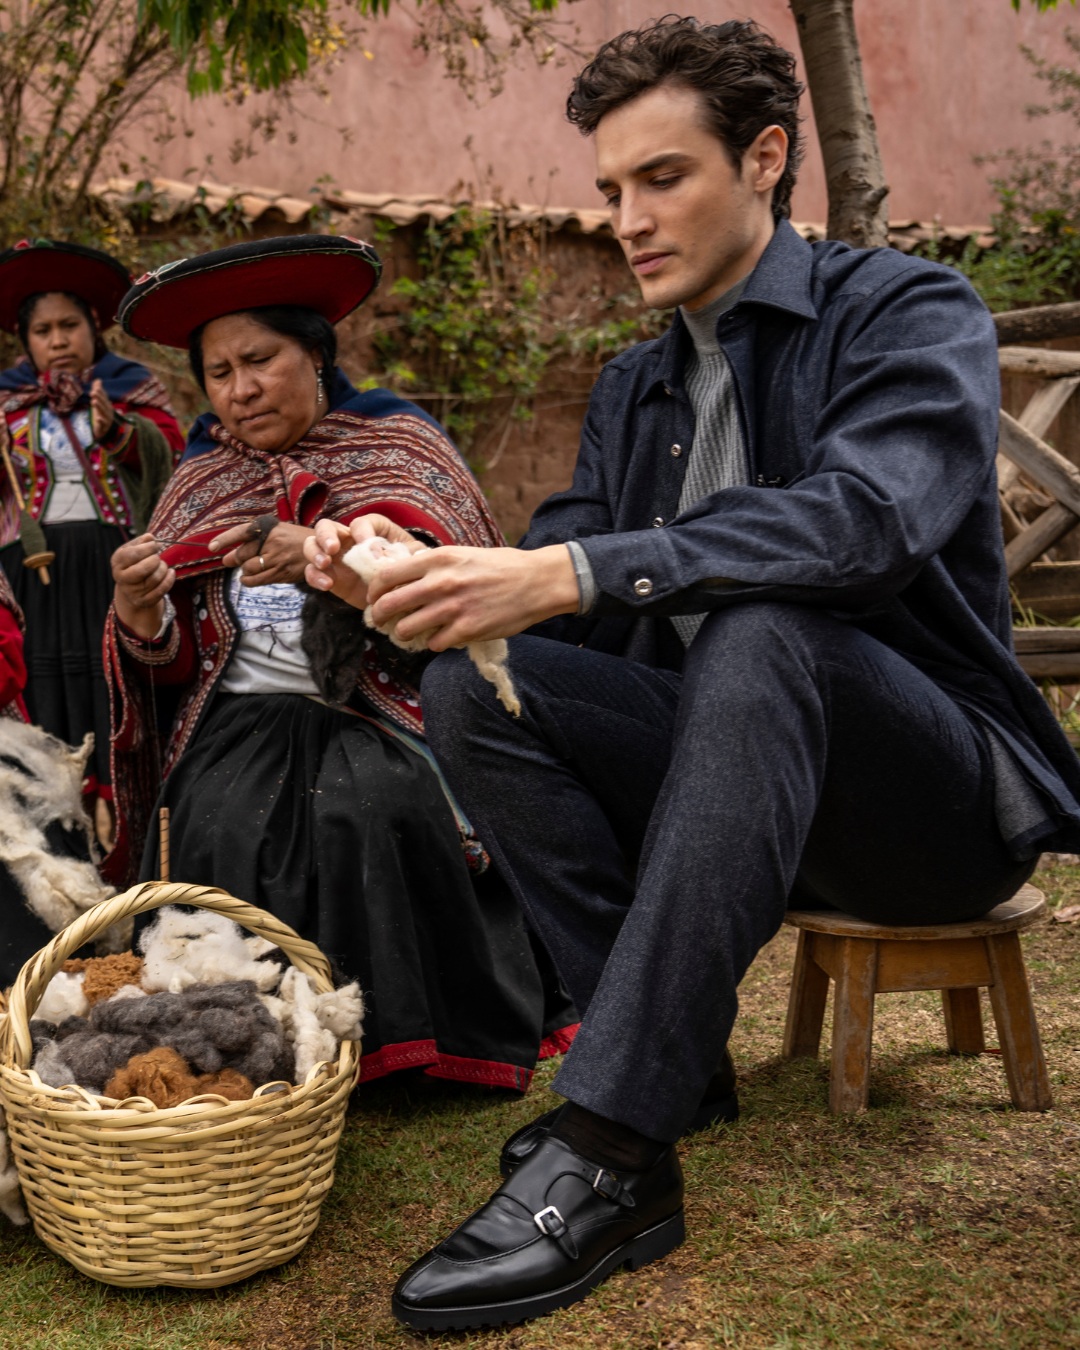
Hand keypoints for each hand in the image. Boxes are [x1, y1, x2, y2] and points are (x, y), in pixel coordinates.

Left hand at [90, 380, 115, 439]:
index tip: (96, 387)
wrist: (105, 431)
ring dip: (99, 407)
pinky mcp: (103, 427)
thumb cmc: (101, 414)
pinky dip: (101, 421)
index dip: (101, 393)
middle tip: (93, 392)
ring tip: (93, 401)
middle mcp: (108, 411)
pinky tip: (98, 418)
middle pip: (104, 404)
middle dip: (99, 398)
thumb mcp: (99, 402)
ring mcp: (107, 419)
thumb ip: (98, 391)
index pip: (104, 397)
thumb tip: (98, 380)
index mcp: (107, 405)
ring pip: (103, 413)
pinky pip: (103, 424)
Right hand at [112, 533, 174, 637]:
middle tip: (157, 557)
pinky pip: (161, 590)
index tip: (155, 546)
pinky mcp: (143, 601)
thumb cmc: (134, 563)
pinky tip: (171, 572)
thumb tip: (150, 537)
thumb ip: (141, 542)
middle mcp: (121, 578)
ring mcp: (132, 591)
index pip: (132, 554)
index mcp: (117, 562)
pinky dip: (169, 579)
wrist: (131, 587)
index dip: (147, 548)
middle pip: (143, 569)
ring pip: (155, 579)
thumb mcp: (133, 549)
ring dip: (163, 568)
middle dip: (155, 560)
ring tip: (162, 564)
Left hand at [209, 519, 312, 585]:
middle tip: (230, 561)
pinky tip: (249, 579)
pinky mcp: (282, 572)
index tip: (212, 547)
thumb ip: (253, 543)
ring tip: (248, 569)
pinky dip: (249, 581)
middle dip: (234, 559)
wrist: (322, 551)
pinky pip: (257, 580)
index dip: (226, 539)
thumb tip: (227, 559)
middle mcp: (273, 541)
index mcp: (270, 528)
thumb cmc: (296, 541)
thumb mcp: (277, 532)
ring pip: (248, 568)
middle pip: (243, 553)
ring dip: (245, 571)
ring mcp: (277, 558)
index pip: (243, 532)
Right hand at [303, 513, 425, 609]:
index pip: (362, 522)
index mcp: (372, 530)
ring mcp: (336, 558)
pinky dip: (314, 577)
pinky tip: (327, 585)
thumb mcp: (414, 558)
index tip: (367, 545)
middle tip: (333, 549)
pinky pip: (312, 573)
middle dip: (326, 535)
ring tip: (326, 564)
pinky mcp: (329, 577)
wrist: (400, 596)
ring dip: (315, 552)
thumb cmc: (409, 569)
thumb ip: (407, 553)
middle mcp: (349, 540)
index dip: (362, 531)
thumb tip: (392, 554)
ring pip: (312, 545)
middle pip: (326, 526)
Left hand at [367, 543, 579, 648]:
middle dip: (380, 617)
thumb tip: (403, 577)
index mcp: (437, 560)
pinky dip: (435, 643)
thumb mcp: (462, 554)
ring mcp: (453, 608)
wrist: (535, 582)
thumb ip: (433, 566)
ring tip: (411, 633)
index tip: (375, 599)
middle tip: (383, 623)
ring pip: (406, 629)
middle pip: (389, 605)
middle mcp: (440, 583)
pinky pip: (434, 644)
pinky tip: (443, 637)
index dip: (374, 592)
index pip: (387, 576)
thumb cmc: (499, 567)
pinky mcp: (467, 630)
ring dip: (405, 634)